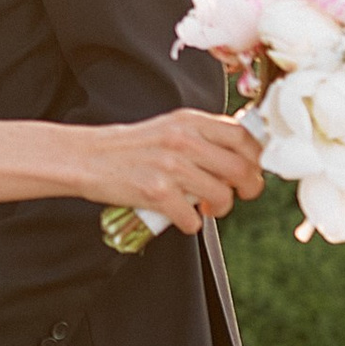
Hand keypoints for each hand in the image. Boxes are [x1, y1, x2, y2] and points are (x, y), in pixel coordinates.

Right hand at [92, 108, 265, 232]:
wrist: (89, 158)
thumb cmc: (131, 147)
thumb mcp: (170, 127)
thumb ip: (203, 135)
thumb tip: (240, 155)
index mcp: (189, 121)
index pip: (242, 136)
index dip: (256, 158)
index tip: (253, 170)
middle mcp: (183, 140)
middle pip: (240, 168)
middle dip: (248, 188)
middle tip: (240, 194)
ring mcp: (170, 167)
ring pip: (221, 196)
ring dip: (220, 209)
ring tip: (208, 207)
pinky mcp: (156, 193)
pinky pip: (192, 219)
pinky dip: (191, 224)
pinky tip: (182, 217)